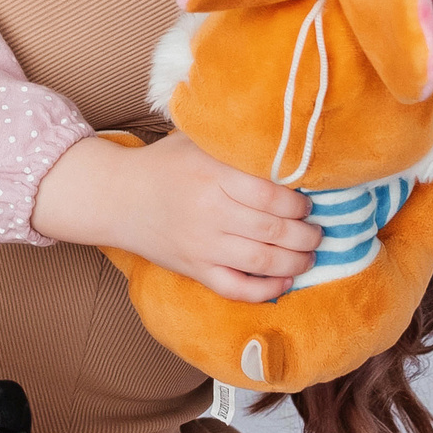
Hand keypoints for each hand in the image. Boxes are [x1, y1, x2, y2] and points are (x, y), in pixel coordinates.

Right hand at [31, 133, 319, 302]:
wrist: (116, 197)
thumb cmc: (163, 165)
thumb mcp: (196, 141)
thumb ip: (235, 143)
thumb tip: (286, 145)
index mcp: (213, 176)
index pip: (273, 196)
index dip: (300, 203)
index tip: (309, 201)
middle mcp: (210, 212)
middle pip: (274, 230)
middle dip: (307, 234)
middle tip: (317, 230)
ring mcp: (202, 245)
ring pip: (263, 261)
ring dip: (297, 261)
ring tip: (309, 254)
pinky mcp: (194, 270)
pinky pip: (237, 289)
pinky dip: (265, 290)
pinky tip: (284, 282)